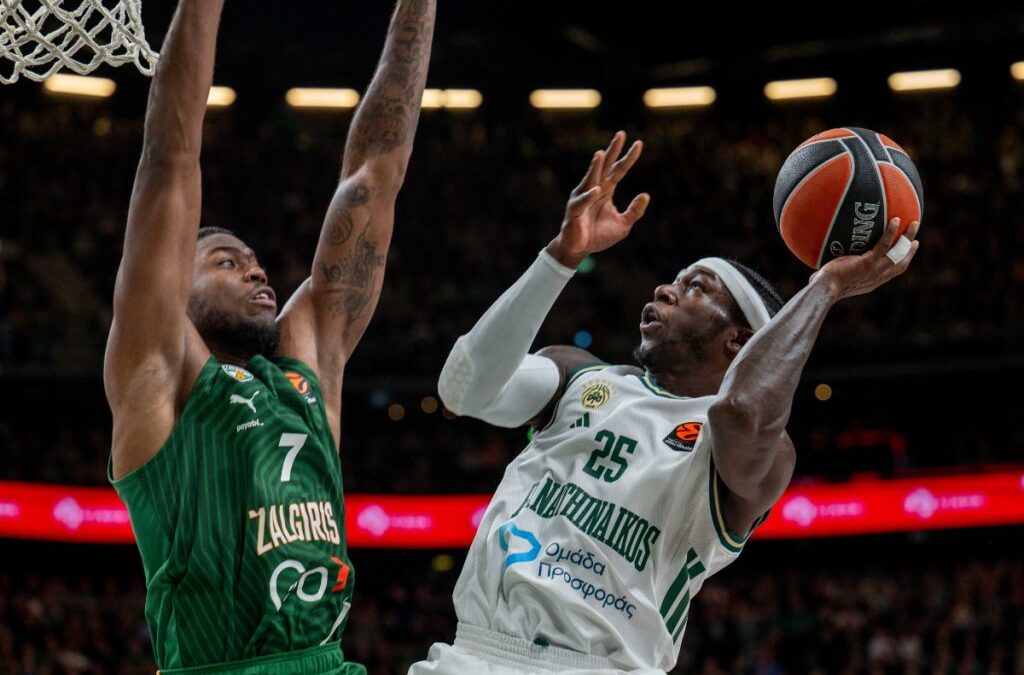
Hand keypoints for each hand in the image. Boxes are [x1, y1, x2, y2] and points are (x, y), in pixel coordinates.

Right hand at [546, 131, 650, 267]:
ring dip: (595, 167)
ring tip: (601, 154)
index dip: (628, 157)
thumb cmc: (599, 235)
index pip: (619, 170)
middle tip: (621, 134)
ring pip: (591, 179)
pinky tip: (597, 190)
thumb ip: (634, 211)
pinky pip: (582, 202)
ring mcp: (583, 198)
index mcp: (606, 190)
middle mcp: (594, 189)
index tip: (639, 144)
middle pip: (605, 167)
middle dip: (612, 151)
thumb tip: (646, 195)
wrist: (579, 249)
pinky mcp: (575, 211)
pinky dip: (589, 196)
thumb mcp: (623, 224)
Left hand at [813, 217, 920, 300]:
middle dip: (910, 252)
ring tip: (914, 224)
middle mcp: (878, 277)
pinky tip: (896, 219)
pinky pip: (885, 244)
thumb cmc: (824, 286)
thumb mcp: (834, 280)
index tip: (906, 254)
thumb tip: (817, 268)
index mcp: (872, 282)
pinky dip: (891, 232)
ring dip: (909, 237)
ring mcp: (876, 270)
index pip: (891, 272)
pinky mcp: (869, 262)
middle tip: (915, 240)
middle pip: (902, 263)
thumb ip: (833, 272)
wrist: (825, 289)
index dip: (900, 263)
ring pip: (899, 251)